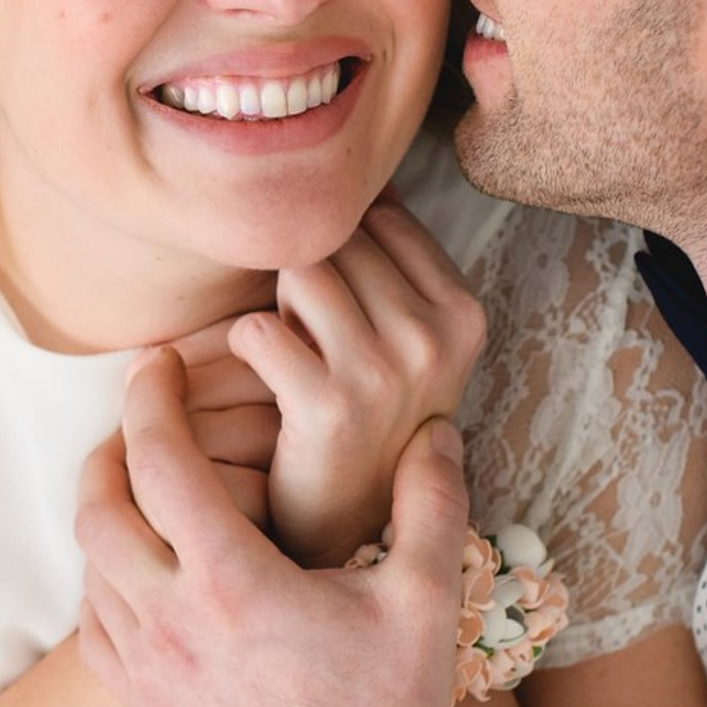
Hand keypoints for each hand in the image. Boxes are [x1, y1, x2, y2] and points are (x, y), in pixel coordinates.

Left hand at [77, 347, 475, 706]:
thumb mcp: (426, 598)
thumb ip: (431, 501)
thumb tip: (437, 426)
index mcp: (232, 583)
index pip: (159, 461)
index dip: (151, 397)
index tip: (156, 360)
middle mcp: (169, 621)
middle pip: (97, 503)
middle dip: (112, 442)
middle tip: (144, 409)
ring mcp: (144, 667)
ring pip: (88, 560)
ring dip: (108, 506)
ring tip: (148, 476)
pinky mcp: (138, 703)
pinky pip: (91, 616)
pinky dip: (105, 571)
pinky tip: (147, 560)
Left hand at [228, 195, 486, 566]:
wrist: (346, 527)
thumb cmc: (366, 417)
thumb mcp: (410, 341)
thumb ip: (394, 263)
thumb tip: (369, 179)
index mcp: (464, 312)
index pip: (380, 219)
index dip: (340, 250)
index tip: (339, 307)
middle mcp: (437, 337)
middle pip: (336, 241)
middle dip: (307, 277)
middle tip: (308, 340)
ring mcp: (388, 372)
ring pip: (298, 273)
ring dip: (277, 309)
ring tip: (288, 357)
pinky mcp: (330, 406)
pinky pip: (258, 329)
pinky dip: (242, 348)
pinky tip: (260, 381)